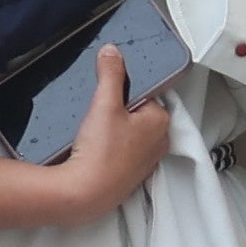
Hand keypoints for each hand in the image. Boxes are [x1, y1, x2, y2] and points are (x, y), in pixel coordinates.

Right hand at [0, 48, 172, 231]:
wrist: (85, 193)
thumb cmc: (101, 154)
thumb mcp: (104, 102)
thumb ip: (111, 73)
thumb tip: (112, 53)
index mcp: (161, 121)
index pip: (147, 92)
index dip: (125, 90)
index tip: (110, 93)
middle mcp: (159, 143)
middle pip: (138, 113)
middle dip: (119, 110)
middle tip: (100, 114)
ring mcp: (144, 162)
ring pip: (129, 134)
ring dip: (114, 130)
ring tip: (95, 133)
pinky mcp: (129, 176)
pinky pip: (121, 153)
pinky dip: (109, 149)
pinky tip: (94, 149)